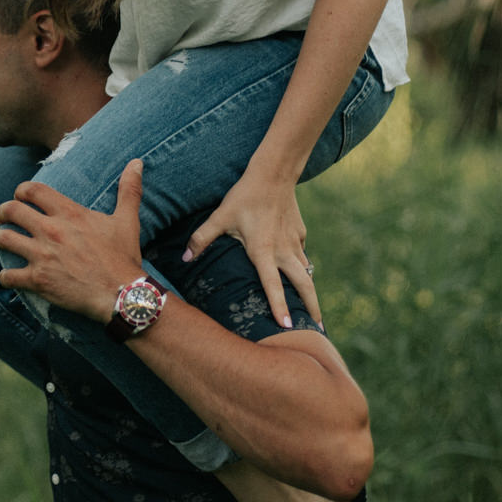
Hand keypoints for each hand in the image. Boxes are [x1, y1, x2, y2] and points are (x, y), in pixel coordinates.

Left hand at [0, 159, 147, 323]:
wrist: (121, 294)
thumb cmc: (123, 257)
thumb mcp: (127, 220)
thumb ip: (129, 190)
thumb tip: (137, 162)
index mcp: (69, 213)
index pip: (32, 190)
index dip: (21, 190)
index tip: (19, 196)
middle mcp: (51, 230)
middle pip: (11, 210)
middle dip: (1, 212)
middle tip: (1, 217)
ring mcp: (42, 255)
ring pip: (2, 239)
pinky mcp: (38, 280)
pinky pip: (8, 275)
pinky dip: (4, 276)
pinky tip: (6, 276)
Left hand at [184, 167, 317, 328]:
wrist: (273, 173)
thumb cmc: (244, 197)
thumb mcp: (220, 217)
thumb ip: (201, 239)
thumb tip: (184, 258)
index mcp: (263, 252)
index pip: (273, 285)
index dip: (280, 307)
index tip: (288, 326)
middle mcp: (283, 251)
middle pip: (304, 285)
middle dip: (312, 307)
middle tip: (317, 328)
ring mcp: (295, 243)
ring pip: (307, 272)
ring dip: (310, 291)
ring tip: (314, 310)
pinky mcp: (300, 234)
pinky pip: (301, 255)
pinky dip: (302, 267)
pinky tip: (299, 274)